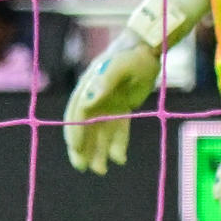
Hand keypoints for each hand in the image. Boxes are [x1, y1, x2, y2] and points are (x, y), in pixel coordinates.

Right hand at [64, 31, 160, 174]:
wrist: (145, 49)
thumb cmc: (131, 56)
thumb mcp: (119, 67)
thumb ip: (104, 82)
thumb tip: (88, 100)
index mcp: (87, 92)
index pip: (77, 116)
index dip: (75, 133)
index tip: (76, 148)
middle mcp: (93, 102)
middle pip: (84, 130)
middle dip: (82, 149)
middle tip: (82, 167)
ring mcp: (106, 107)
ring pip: (100, 135)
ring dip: (99, 153)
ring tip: (100, 171)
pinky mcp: (121, 111)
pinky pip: (118, 132)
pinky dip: (118, 146)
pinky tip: (120, 160)